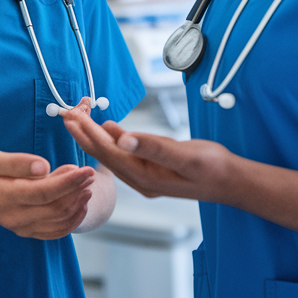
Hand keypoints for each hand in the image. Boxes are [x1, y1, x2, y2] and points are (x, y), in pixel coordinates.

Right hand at [0, 147, 95, 239]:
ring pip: (57, 222)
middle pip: (56, 209)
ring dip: (77, 206)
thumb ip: (16, 162)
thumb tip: (43, 166)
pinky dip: (70, 221)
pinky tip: (79, 205)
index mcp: (7, 196)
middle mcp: (14, 216)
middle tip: (90, 173)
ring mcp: (19, 226)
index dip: (69, 182)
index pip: (46, 192)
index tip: (86, 169)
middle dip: (77, 191)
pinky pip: (52, 232)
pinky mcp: (23, 229)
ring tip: (87, 186)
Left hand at [62, 98, 234, 201]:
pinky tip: (109, 130)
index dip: (88, 135)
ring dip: (96, 136)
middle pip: (106, 154)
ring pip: (114, 154)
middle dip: (85, 134)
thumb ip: (153, 147)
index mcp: (145, 176)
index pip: (109, 153)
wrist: (232, 182)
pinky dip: (114, 140)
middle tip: (65, 114)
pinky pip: (126, 154)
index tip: (72, 117)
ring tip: (79, 120)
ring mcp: (147, 176)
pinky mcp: (154, 170)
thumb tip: (122, 138)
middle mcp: (141, 179)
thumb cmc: (213, 169)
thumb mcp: (185, 156)